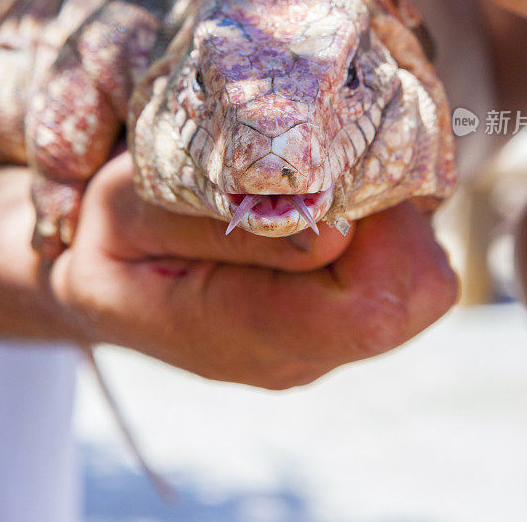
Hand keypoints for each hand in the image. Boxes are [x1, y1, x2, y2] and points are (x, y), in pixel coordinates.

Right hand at [50, 152, 458, 387]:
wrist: (106, 276)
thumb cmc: (114, 232)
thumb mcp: (139, 210)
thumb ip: (228, 227)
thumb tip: (339, 232)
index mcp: (245, 335)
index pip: (373, 309)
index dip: (379, 230)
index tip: (333, 173)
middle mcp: (298, 354)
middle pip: (415, 292)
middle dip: (391, 217)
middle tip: (330, 171)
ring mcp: (321, 344)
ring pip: (419, 282)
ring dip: (387, 222)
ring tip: (318, 190)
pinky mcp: (334, 323)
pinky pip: (404, 276)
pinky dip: (383, 233)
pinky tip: (325, 210)